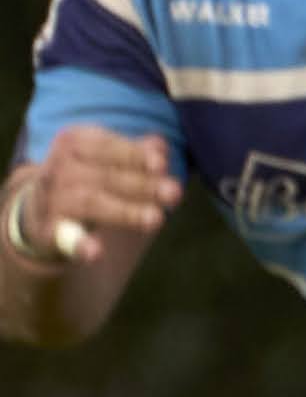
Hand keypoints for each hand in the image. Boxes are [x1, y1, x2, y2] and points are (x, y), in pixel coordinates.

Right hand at [16, 129, 179, 258]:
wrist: (40, 208)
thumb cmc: (88, 176)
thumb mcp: (108, 158)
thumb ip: (135, 153)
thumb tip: (160, 147)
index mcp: (74, 143)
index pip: (106, 146)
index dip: (133, 155)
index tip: (161, 164)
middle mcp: (58, 168)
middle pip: (105, 176)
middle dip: (142, 185)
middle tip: (174, 193)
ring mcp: (51, 200)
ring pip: (91, 203)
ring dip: (125, 212)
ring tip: (156, 219)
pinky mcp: (49, 232)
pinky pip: (62, 238)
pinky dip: (78, 245)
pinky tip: (95, 252)